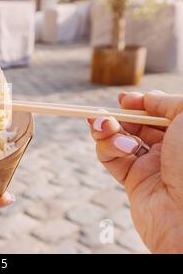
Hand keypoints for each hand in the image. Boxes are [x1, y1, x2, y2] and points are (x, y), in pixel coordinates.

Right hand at [88, 91, 182, 252]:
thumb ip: (165, 102)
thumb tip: (145, 100)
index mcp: (182, 134)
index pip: (155, 113)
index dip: (137, 104)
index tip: (124, 99)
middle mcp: (168, 149)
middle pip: (133, 125)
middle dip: (116, 116)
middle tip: (106, 114)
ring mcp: (150, 165)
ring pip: (117, 139)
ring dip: (107, 130)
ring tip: (107, 127)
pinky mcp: (132, 182)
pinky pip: (110, 159)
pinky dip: (106, 148)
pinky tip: (117, 146)